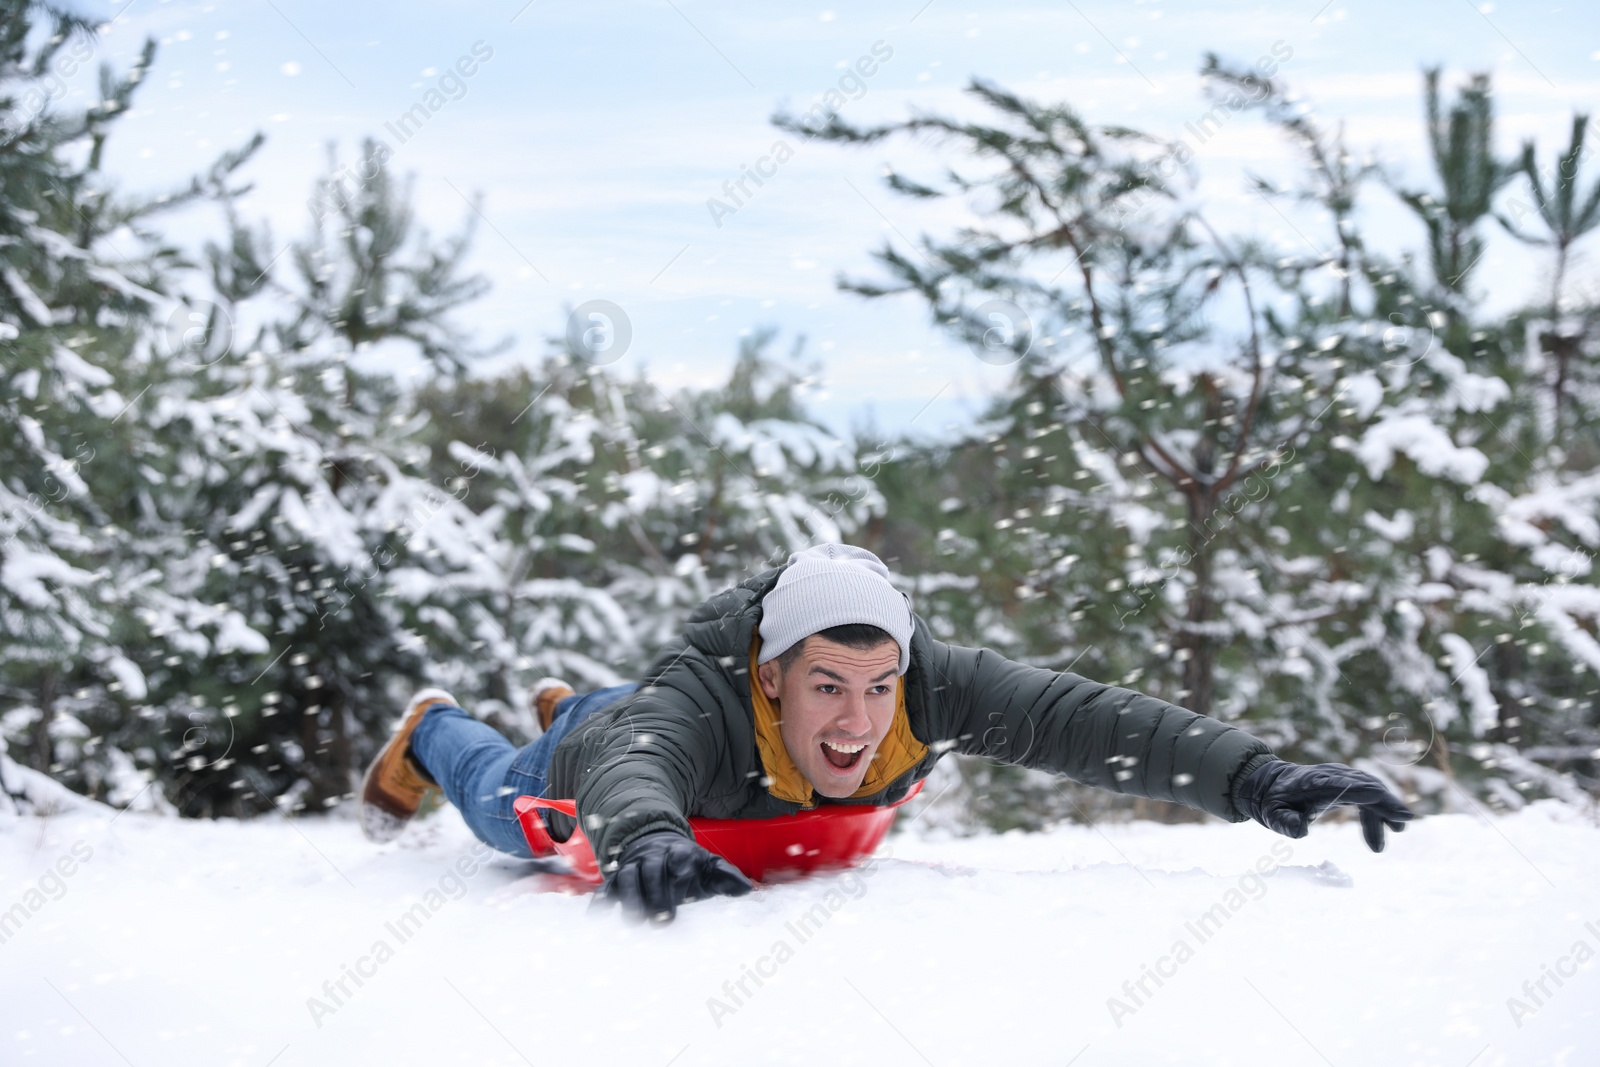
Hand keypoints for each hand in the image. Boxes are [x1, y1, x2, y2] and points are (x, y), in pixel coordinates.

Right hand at [596, 830, 752, 921]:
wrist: (656, 846)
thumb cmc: (689, 866)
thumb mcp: (709, 867)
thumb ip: (726, 877)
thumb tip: (747, 890)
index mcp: (679, 853)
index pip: (679, 860)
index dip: (680, 874)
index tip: (685, 892)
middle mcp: (653, 858)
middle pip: (651, 871)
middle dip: (655, 894)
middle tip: (662, 920)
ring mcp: (633, 867)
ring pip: (627, 878)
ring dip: (630, 900)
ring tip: (634, 924)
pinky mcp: (615, 880)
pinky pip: (605, 889)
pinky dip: (600, 902)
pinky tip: (598, 919)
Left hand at [1235, 761, 1413, 851]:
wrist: (1270, 785)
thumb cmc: (1273, 802)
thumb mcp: (1272, 815)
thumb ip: (1285, 822)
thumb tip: (1300, 831)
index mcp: (1316, 782)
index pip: (1346, 784)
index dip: (1368, 793)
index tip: (1388, 803)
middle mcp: (1333, 776)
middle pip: (1366, 785)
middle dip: (1386, 802)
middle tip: (1403, 821)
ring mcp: (1341, 778)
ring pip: (1371, 791)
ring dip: (1385, 811)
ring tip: (1398, 832)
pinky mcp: (1346, 785)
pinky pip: (1368, 797)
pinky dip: (1376, 815)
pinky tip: (1377, 842)